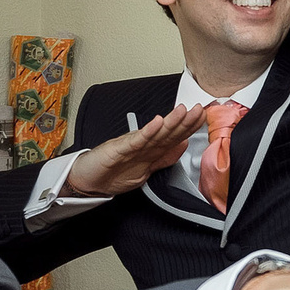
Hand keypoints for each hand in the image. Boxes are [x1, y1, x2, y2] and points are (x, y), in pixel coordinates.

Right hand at [64, 104, 208, 197]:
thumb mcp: (145, 169)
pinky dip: (147, 131)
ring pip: (155, 133)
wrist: (85, 181)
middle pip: (168, 132)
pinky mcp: (118, 150)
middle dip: (185, 121)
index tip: (204, 118)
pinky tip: (157, 123)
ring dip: (170, 121)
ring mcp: (130, 146)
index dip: (190, 128)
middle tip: (199, 109)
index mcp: (150, 150)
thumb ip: (164, 158)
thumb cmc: (111, 172)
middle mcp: (143, 145)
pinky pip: (135, 141)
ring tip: (183, 110)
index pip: (174, 137)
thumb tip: (183, 147)